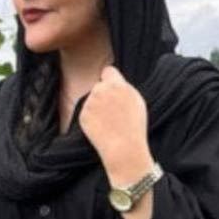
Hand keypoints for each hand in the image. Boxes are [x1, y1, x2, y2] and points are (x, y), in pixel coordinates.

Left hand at [78, 66, 152, 180]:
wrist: (124, 148)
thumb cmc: (134, 126)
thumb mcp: (136, 101)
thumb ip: (124, 88)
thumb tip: (115, 81)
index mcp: (116, 85)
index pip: (108, 71)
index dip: (110, 79)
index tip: (112, 87)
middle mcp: (101, 90)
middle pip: (99, 86)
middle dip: (103, 95)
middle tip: (113, 111)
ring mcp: (90, 103)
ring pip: (92, 100)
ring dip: (98, 107)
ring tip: (110, 122)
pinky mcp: (83, 115)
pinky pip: (87, 113)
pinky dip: (92, 119)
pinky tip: (102, 128)